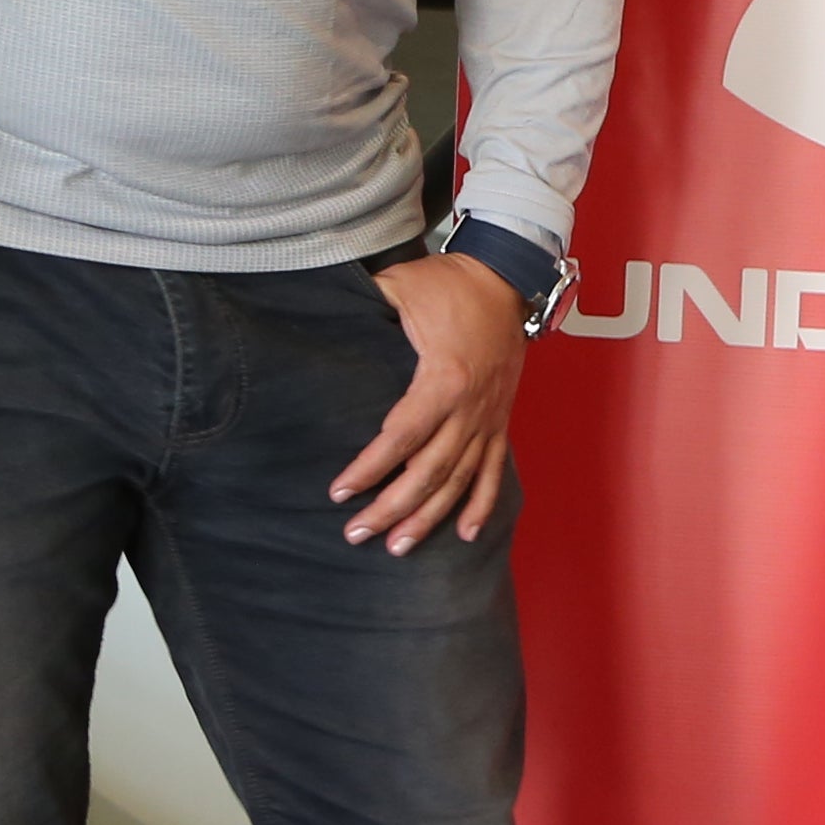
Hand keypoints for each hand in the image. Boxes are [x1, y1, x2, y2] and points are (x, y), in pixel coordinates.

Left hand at [332, 252, 529, 549]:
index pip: (401, 437)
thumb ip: (363, 306)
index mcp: (443, 379)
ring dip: (430, 517)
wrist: (507, 278)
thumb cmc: (450, 283)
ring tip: (399, 546)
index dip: (370, 468)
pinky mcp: (500, 421)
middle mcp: (470, 408)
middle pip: (429, 472)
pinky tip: (467, 534)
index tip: (340, 492)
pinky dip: (483, 505)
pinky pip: (494, 471)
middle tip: (359, 534)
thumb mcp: (400, 286)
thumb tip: (316, 315)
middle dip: (393, 508)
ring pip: (459, 480)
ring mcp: (488, 418)